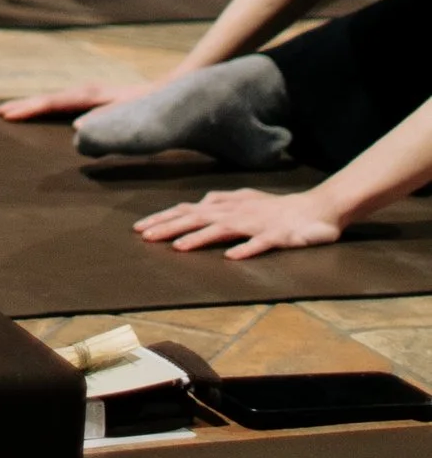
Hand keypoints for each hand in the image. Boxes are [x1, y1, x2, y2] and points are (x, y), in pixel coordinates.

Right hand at [0, 81, 163, 123]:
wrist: (171, 88)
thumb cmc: (153, 107)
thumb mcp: (133, 118)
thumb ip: (107, 123)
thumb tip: (77, 130)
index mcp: (91, 96)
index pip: (54, 102)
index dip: (30, 108)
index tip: (7, 114)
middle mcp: (87, 91)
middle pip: (49, 97)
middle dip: (24, 105)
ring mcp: (91, 93)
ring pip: (55, 98)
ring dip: (35, 104)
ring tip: (13, 111)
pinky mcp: (96, 99)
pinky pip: (64, 102)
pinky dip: (49, 106)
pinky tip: (45, 112)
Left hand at [133, 187, 341, 259]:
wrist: (318, 209)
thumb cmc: (277, 207)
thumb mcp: (246, 200)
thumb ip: (222, 201)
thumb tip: (200, 202)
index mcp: (228, 205)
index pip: (188, 210)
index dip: (164, 218)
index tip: (140, 228)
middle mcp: (237, 212)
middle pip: (197, 217)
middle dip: (170, 226)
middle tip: (145, 237)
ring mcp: (256, 223)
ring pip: (222, 229)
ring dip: (199, 237)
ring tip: (178, 247)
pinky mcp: (277, 236)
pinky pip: (259, 243)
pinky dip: (245, 249)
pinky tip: (231, 258)